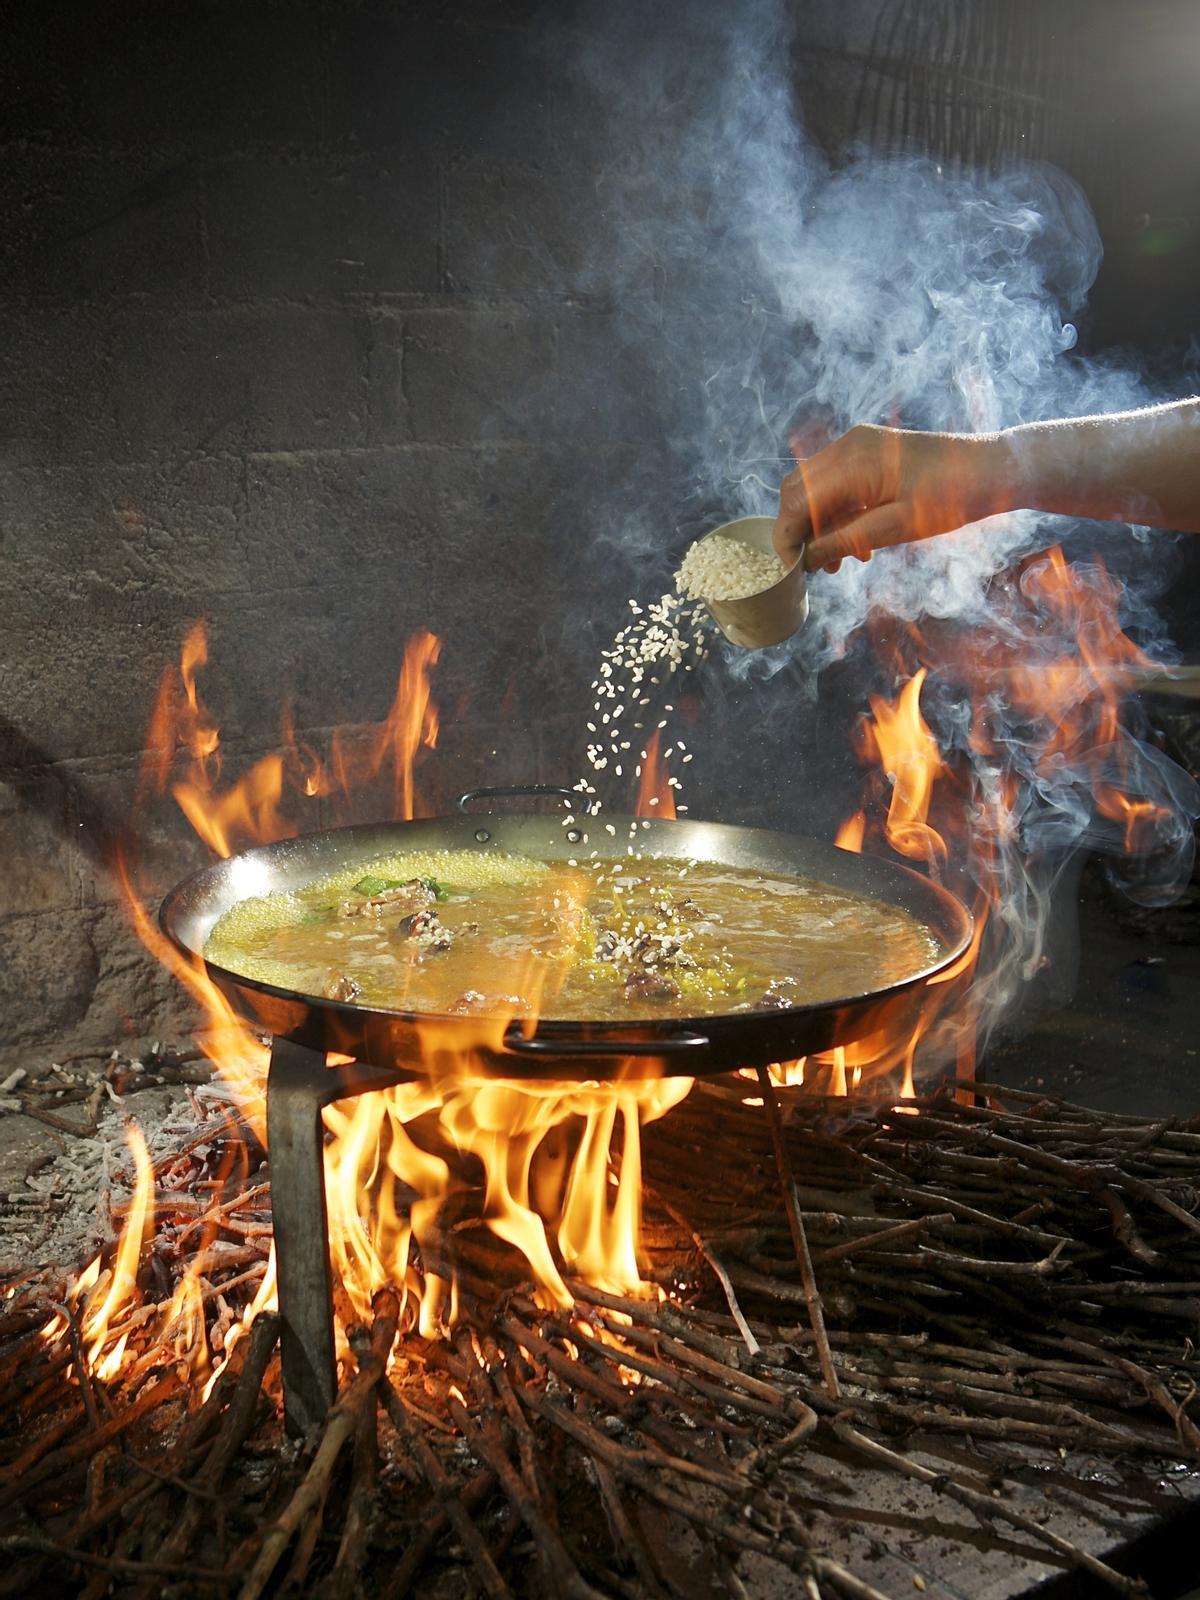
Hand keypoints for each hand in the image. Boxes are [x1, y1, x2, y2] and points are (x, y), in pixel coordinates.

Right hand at [773, 424, 1008, 571]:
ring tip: (838, 562)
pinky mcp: (869, 453)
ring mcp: (858, 446)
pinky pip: (837, 483)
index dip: (786, 534)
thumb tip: (807, 559)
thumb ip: (845, 540)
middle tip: (812, 567)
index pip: (798, 499)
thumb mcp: (896, 527)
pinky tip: (856, 542)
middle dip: (798, 529)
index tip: (791, 567)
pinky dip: (838, 513)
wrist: (993, 468)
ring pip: (815, 488)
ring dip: (819, 525)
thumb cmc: (952, 497)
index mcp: (854, 461)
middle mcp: (849, 446)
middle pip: (798, 489)